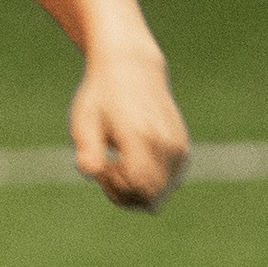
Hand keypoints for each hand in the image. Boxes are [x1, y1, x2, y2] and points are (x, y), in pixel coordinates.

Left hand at [69, 46, 188, 208]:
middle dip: (124, 194)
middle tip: (106, 166)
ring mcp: (179, 148)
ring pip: (161, 194)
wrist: (132, 68)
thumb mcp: (84, 120)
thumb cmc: (102, 96)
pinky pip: (168, 183)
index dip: (115, 189)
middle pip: (151, 198)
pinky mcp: (183, 150)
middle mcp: (166, 144)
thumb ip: (87, 149)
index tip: (101, 168)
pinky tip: (133, 160)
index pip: (138, 186)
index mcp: (141, 136)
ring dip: (136, 188)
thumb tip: (90, 173)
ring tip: (119, 161)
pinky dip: (149, 181)